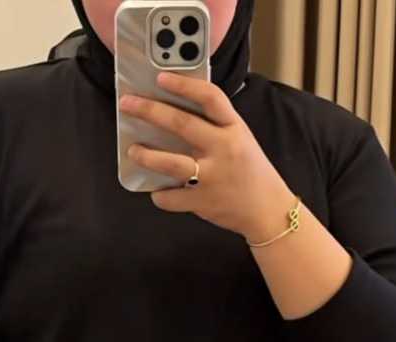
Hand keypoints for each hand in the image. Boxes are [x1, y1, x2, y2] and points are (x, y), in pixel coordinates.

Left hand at [118, 71, 295, 239]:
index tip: (160, 77)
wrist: (268, 210)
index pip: (210, 98)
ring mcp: (212, 177)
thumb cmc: (250, 171)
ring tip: (132, 149)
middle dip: (150, 111)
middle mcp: (223, 149)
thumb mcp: (240, 139)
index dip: (183, 85)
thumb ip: (215, 126)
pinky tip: (156, 190)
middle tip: (127, 104)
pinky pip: (171, 198)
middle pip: (182, 125)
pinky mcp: (203, 202)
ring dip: (146, 155)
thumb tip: (175, 112)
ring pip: (171, 163)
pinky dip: (160, 195)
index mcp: (234, 128)